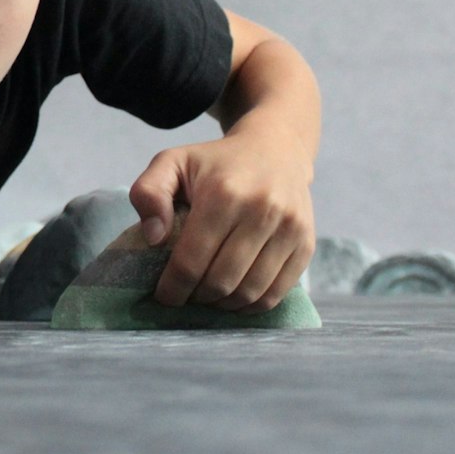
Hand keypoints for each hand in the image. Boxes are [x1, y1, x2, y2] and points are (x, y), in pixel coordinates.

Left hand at [128, 126, 314, 310]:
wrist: (277, 149)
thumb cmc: (216, 163)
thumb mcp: (172, 162)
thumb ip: (148, 193)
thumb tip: (154, 238)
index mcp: (223, 193)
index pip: (191, 261)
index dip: (173, 288)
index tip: (164, 295)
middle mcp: (262, 211)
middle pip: (220, 282)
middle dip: (197, 297)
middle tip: (186, 294)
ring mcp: (289, 229)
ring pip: (249, 293)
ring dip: (223, 304)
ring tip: (209, 295)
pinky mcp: (306, 244)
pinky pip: (276, 294)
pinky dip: (251, 304)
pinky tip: (235, 296)